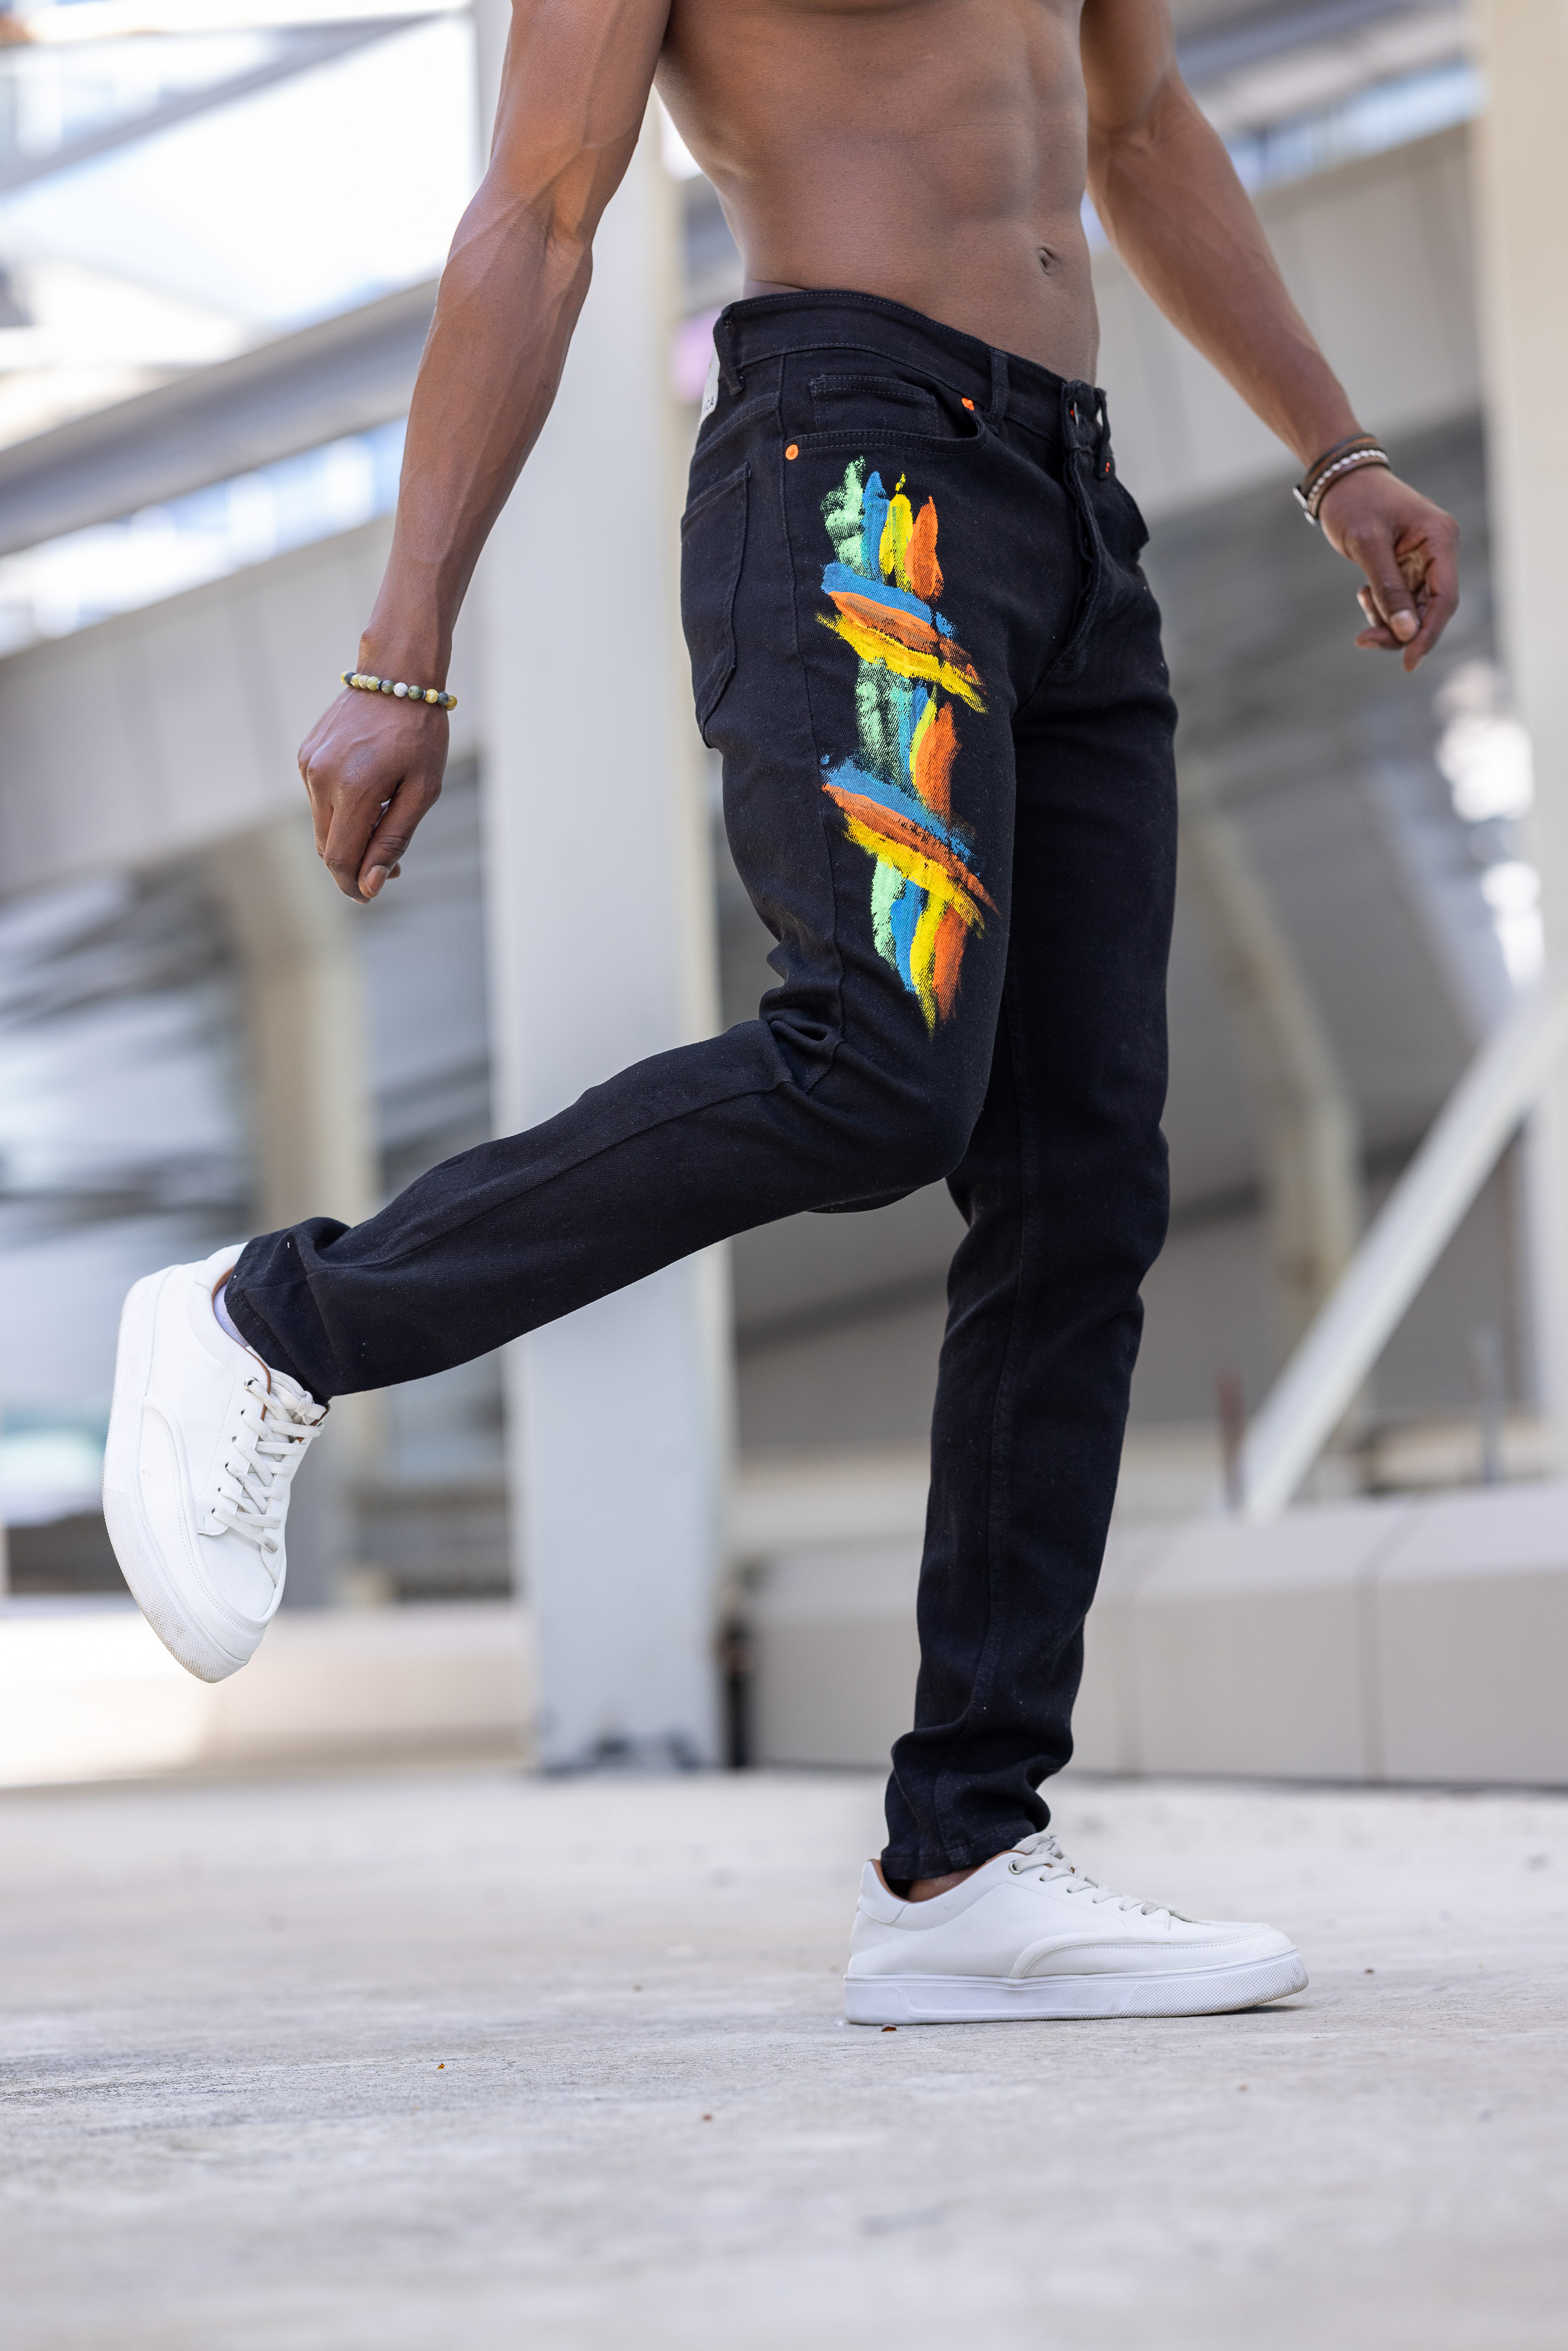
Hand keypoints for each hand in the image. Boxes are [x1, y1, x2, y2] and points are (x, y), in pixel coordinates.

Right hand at [297, 684, 446, 902]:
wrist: (396, 675)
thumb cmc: (419, 733)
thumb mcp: (423, 790)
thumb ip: (394, 839)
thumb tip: (371, 884)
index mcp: (354, 789)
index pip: (339, 858)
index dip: (353, 884)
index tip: (373, 894)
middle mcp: (321, 778)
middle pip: (327, 847)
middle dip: (354, 865)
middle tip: (389, 867)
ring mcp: (309, 766)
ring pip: (322, 826)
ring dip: (349, 838)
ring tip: (385, 826)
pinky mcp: (306, 756)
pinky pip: (320, 800)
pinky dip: (341, 812)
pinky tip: (370, 798)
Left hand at [1317, 464, 1458, 672]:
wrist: (1340, 479)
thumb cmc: (1354, 502)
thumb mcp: (1367, 545)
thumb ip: (1388, 589)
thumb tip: (1407, 632)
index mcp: (1440, 539)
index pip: (1445, 599)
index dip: (1428, 634)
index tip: (1408, 662)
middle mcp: (1439, 551)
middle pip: (1430, 610)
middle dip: (1400, 630)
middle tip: (1363, 639)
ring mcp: (1424, 560)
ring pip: (1414, 610)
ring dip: (1387, 619)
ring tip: (1362, 598)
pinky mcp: (1408, 567)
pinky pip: (1400, 601)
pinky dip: (1382, 607)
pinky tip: (1364, 591)